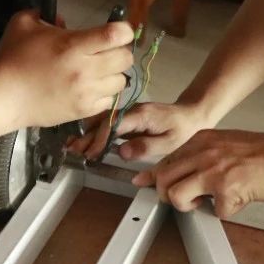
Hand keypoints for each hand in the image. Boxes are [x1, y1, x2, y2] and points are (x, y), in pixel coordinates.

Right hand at [0, 10, 133, 129]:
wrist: (2, 97)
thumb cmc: (12, 58)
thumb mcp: (24, 23)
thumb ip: (45, 15)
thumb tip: (62, 22)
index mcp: (73, 45)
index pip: (115, 35)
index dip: (123, 29)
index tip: (117, 30)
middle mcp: (85, 70)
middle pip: (125, 59)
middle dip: (120, 52)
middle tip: (107, 52)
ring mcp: (86, 93)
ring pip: (121, 82)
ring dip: (113, 74)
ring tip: (98, 72)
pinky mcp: (83, 111)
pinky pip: (109, 101)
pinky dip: (104, 94)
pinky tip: (90, 89)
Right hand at [77, 100, 212, 161]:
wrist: (190, 114)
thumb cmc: (182, 129)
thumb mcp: (169, 143)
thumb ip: (145, 147)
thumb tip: (122, 152)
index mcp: (142, 115)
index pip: (114, 124)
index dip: (100, 139)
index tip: (91, 153)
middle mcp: (132, 110)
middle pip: (104, 120)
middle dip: (87, 136)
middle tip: (73, 151)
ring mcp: (128, 112)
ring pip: (103, 120)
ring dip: (87, 133)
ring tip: (72, 146)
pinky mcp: (127, 116)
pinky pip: (108, 122)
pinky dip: (95, 130)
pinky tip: (85, 140)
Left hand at [131, 129, 263, 217]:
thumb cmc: (257, 151)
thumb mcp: (221, 143)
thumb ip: (199, 155)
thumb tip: (177, 171)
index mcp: (199, 141)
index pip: (166, 160)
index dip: (152, 176)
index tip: (142, 183)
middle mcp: (202, 154)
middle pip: (164, 180)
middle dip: (168, 196)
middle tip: (186, 200)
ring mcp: (213, 172)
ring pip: (178, 197)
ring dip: (189, 206)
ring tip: (208, 201)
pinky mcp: (227, 190)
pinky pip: (216, 212)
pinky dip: (227, 211)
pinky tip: (239, 199)